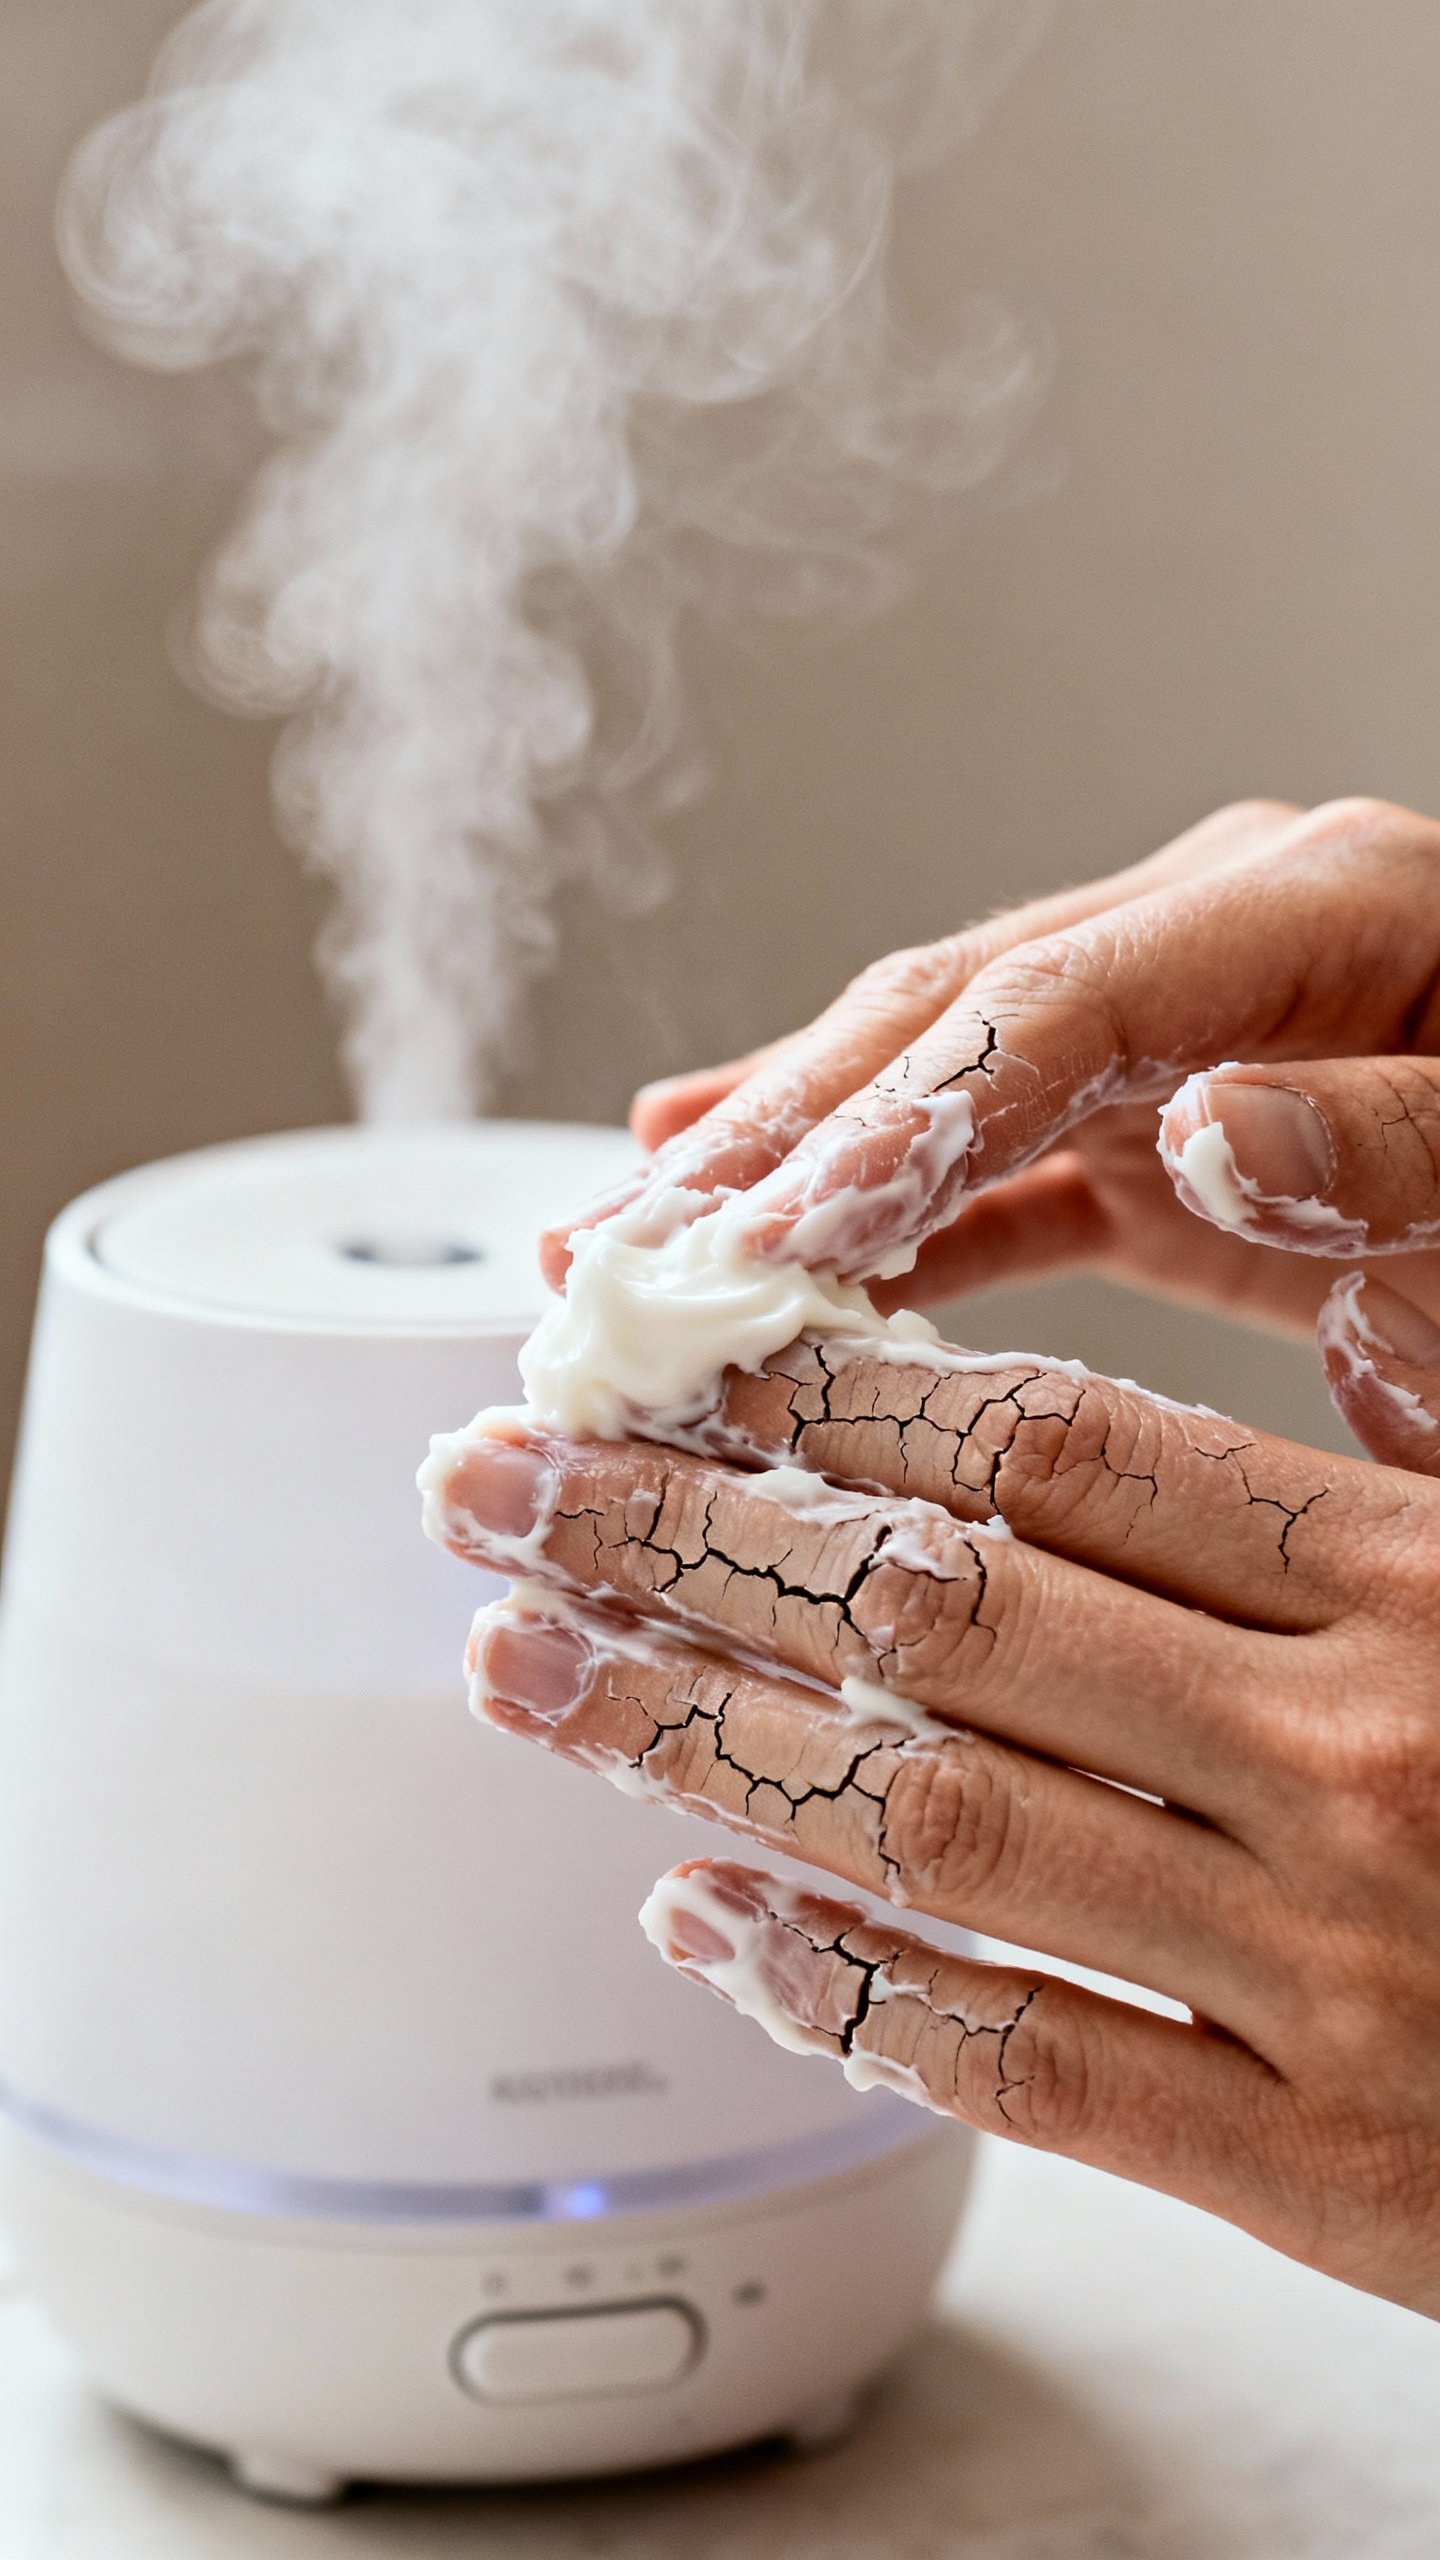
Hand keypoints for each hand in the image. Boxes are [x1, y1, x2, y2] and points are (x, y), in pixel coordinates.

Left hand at [431, 1350, 1439, 2318]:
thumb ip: (1341, 1484)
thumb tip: (1038, 1420)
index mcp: (1420, 1584)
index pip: (1059, 1451)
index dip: (830, 1397)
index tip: (669, 1359)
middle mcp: (1356, 1762)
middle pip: (942, 1613)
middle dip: (685, 1537)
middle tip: (499, 1479)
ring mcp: (1325, 1975)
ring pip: (937, 1822)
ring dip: (695, 1740)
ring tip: (524, 1665)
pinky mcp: (1318, 2170)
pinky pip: (1026, 2064)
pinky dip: (844, 1989)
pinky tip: (703, 1919)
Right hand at [543, 796, 1439, 1467]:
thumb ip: (1393, 1145)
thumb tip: (1203, 1127)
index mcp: (1309, 903)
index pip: (1058, 1002)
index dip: (904, 1112)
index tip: (768, 1231)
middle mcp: (1209, 935)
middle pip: (944, 1018)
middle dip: (770, 1139)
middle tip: (611, 1252)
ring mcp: (1170, 1017)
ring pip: (927, 1079)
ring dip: (775, 1174)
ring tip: (616, 1252)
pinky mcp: (1155, 1111)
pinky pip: (989, 1159)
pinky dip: (875, 1213)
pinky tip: (755, 1254)